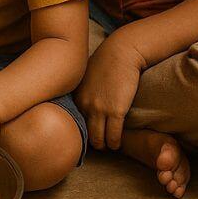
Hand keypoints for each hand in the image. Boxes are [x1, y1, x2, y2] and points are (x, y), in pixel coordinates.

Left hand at [76, 34, 144, 149]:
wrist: (122, 52)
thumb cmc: (107, 62)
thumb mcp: (87, 77)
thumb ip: (84, 91)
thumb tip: (86, 101)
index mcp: (76, 96)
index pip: (75, 121)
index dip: (83, 129)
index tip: (89, 134)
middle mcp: (84, 104)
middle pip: (85, 133)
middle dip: (92, 141)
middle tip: (99, 145)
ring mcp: (99, 109)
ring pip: (98, 138)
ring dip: (104, 145)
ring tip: (109, 146)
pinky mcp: (115, 111)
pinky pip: (114, 135)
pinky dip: (115, 142)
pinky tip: (118, 144)